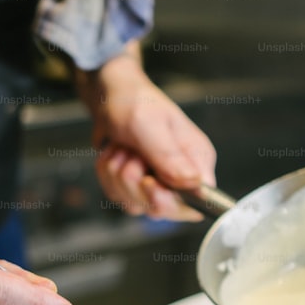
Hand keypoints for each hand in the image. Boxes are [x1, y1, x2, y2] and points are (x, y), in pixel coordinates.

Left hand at [79, 49, 216, 221]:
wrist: (109, 96)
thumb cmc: (135, 102)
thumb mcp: (149, 124)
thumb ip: (169, 156)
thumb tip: (194, 184)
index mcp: (197, 161)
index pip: (195, 203)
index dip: (168, 200)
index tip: (148, 181)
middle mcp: (181, 177)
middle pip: (159, 209)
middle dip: (134, 182)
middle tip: (132, 153)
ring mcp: (157, 184)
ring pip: (133, 203)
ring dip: (117, 174)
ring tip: (123, 146)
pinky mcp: (134, 187)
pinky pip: (116, 195)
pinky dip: (107, 173)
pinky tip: (114, 152)